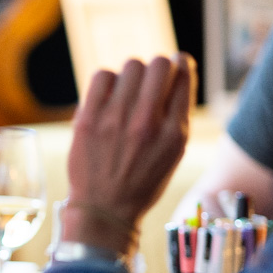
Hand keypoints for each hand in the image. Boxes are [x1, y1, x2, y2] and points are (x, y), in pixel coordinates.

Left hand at [64, 54, 195, 256]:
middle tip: (150, 81)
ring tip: (128, 93)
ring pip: (131, 66)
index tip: (176, 64)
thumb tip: (181, 68)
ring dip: (132, 75)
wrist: (104, 209)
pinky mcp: (89, 119)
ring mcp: (116, 120)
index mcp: (175, 132)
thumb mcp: (174, 153)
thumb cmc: (141, 181)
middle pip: (158, 64)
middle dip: (157, 67)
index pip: (183, 75)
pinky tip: (109, 96)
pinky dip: (108, 80)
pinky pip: (102, 75)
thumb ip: (179, 113)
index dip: (180, 64)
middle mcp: (147, 123)